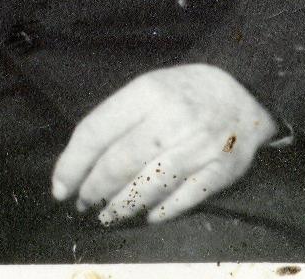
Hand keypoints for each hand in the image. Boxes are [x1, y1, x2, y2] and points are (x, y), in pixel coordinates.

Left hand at [52, 62, 275, 226]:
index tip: (60, 187)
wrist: (244, 91)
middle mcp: (172, 119)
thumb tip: (81, 160)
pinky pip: (187, 197)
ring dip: (123, 206)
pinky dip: (164, 211)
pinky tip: (147, 217)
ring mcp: (200, 146)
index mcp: (146, 93)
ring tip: (108, 215)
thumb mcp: (147, 88)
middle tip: (83, 203)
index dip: (72, 164)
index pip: (96, 132)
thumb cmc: (182, 93)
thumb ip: (117, 118)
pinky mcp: (224, 169)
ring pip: (151, 185)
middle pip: (119, 163)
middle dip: (94, 189)